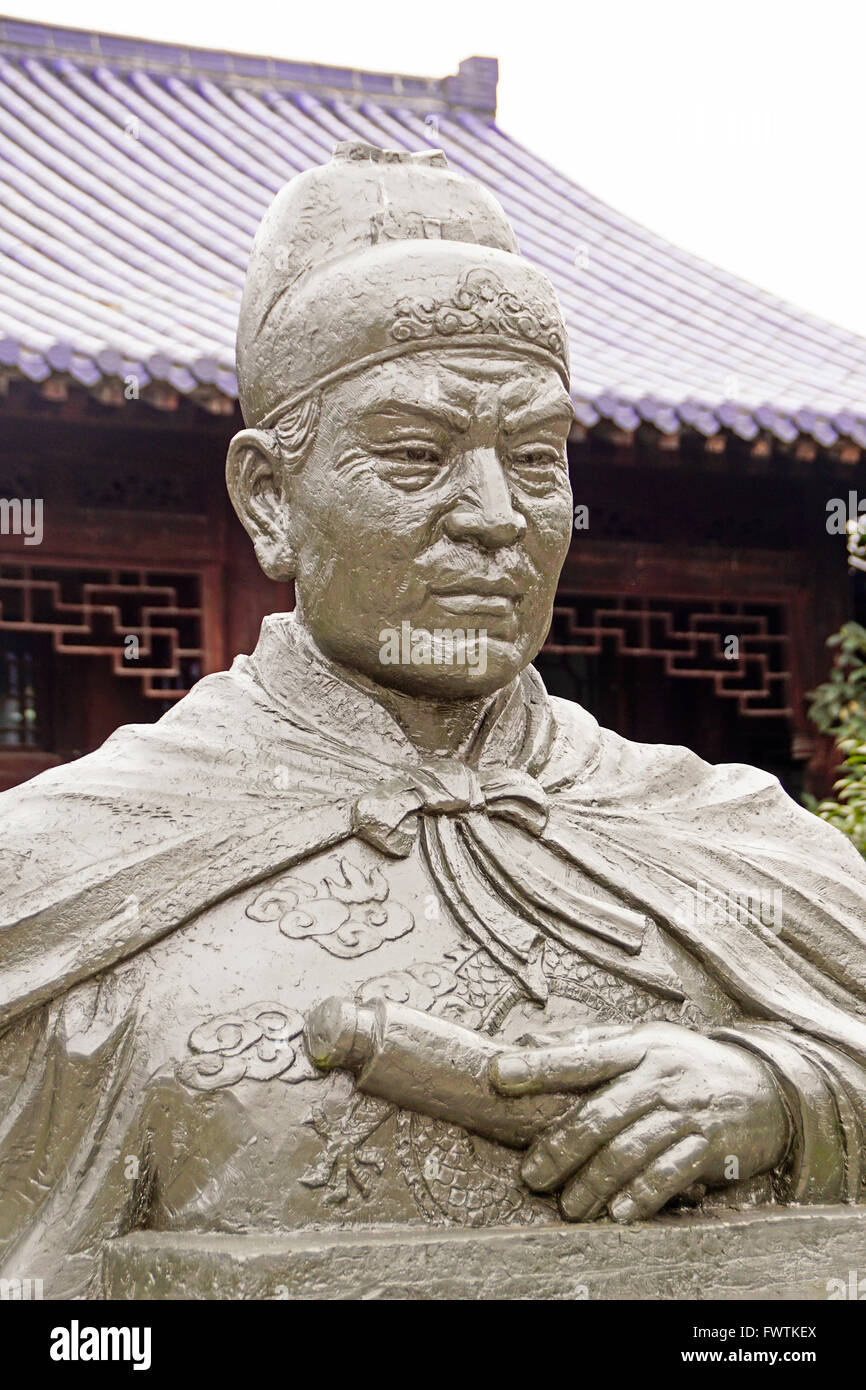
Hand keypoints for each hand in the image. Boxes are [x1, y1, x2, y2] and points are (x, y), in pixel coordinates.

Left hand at [490, 1022, 791, 1221]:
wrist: (766, 1086)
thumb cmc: (689, 1064)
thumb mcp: (646, 1041)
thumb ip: (592, 1043)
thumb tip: (531, 1042)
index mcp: (638, 1047)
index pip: (582, 1055)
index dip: (539, 1065)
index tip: (499, 1075)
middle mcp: (660, 1076)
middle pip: (600, 1114)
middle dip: (561, 1148)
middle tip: (534, 1177)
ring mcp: (686, 1111)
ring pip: (629, 1150)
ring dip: (594, 1183)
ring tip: (570, 1208)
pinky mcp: (710, 1144)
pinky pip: (670, 1173)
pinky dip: (641, 1196)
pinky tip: (617, 1214)